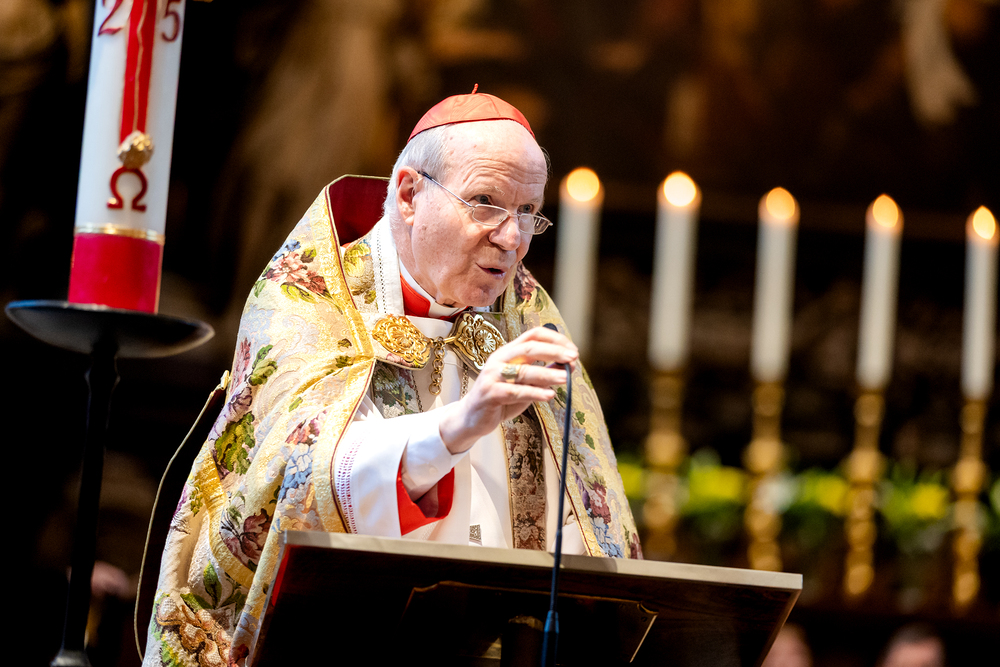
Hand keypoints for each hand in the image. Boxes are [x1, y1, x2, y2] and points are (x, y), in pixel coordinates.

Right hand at [437, 325, 577, 453]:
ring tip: (565, 378)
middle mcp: (499, 359)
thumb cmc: (501, 398)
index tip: (572, 350)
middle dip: (553, 352)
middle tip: (573, 358)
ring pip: (523, 371)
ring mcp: (492, 375)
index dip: (555, 339)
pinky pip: (515, 392)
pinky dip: (534, 393)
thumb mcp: (524, 383)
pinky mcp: (490, 394)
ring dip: (547, 374)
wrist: (472, 417)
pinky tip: (549, 395)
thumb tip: (568, 364)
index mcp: (508, 352)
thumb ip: (542, 373)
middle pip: (529, 348)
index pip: (533, 335)